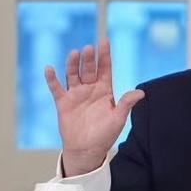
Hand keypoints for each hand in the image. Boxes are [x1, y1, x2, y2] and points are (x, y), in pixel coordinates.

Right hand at [44, 40, 144, 175]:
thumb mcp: (118, 118)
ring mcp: (76, 94)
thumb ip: (126, 103)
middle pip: (89, 69)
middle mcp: (89, 88)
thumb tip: (141, 93)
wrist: (87, 150)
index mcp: (104, 90)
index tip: (104, 40)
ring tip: (74, 54)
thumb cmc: (105, 135)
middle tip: (89, 49)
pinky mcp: (63, 103)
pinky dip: (52, 79)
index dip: (104, 54)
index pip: (105, 68)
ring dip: (73, 64)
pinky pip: (56, 88)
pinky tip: (49, 69)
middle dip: (89, 59)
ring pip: (73, 75)